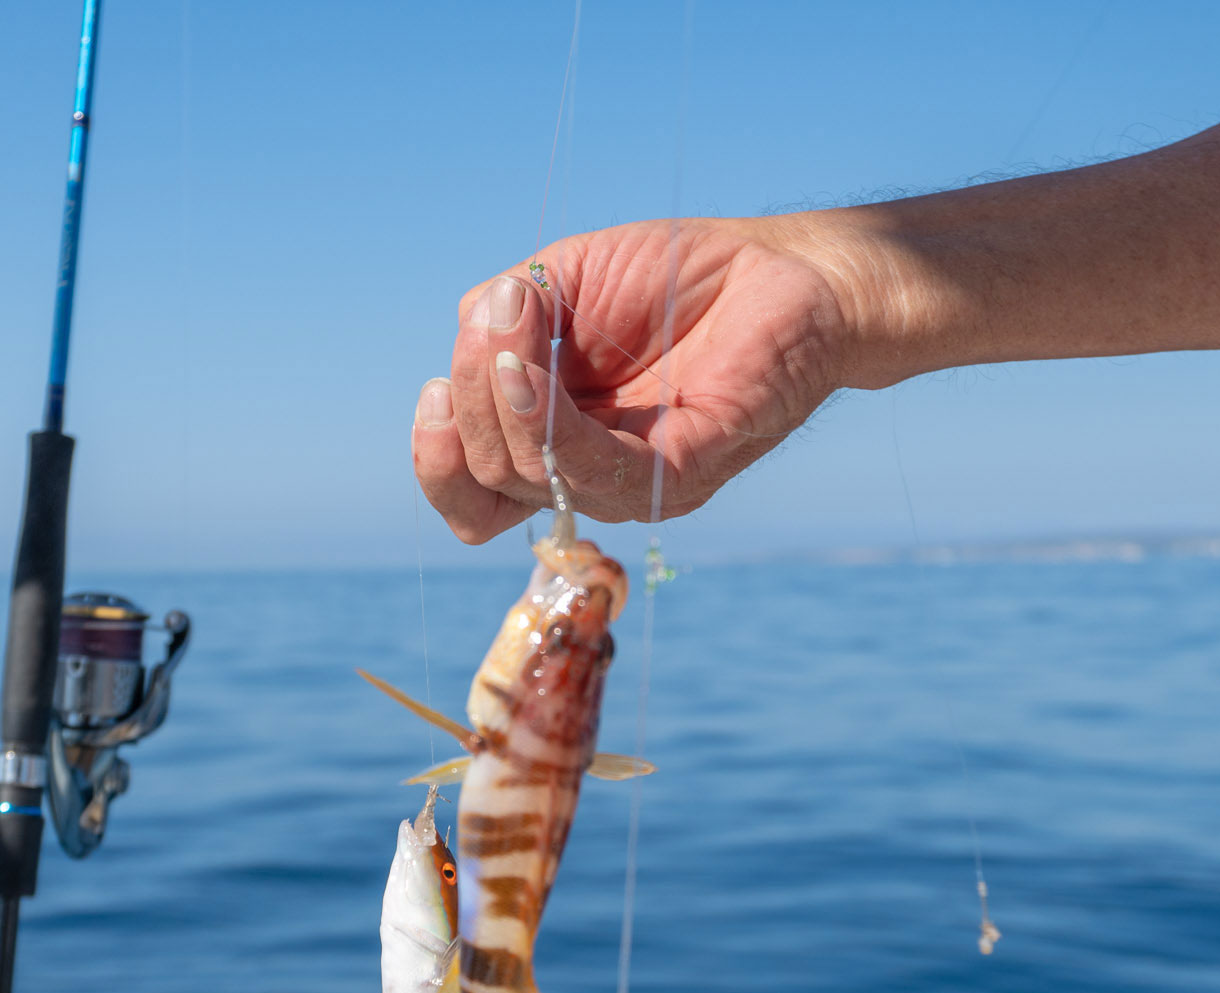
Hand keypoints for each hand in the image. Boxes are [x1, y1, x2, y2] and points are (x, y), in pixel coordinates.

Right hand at [412, 216, 880, 543]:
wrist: (787, 271)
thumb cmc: (681, 278)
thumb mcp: (565, 278)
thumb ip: (506, 310)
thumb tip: (473, 334)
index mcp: (553, 441)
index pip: (471, 493)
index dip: (436, 455)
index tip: (432, 387)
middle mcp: (587, 476)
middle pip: (487, 482)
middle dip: (468, 400)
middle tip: (497, 321)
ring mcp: (634, 483)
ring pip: (530, 480)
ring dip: (500, 403)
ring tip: (513, 328)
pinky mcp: (681, 473)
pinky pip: (596, 471)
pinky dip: (550, 424)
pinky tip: (534, 370)